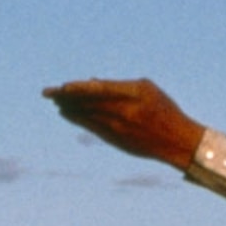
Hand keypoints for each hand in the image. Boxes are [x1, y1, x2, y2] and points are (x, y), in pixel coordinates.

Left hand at [45, 78, 205, 168]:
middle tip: (48, 93)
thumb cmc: (163, 109)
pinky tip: (67, 113)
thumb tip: (91, 84)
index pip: (99, 90)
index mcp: (133, 96)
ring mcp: (119, 129)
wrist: (177, 141)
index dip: (78, 88)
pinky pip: (91, 128)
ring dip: (68, 108)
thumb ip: (119, 86)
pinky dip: (78, 119)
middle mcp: (124, 113)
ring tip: (54, 101)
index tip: (63, 85)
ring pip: (87, 116)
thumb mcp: (147, 90)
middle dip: (66, 98)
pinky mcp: (116, 141)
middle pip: (88, 104)